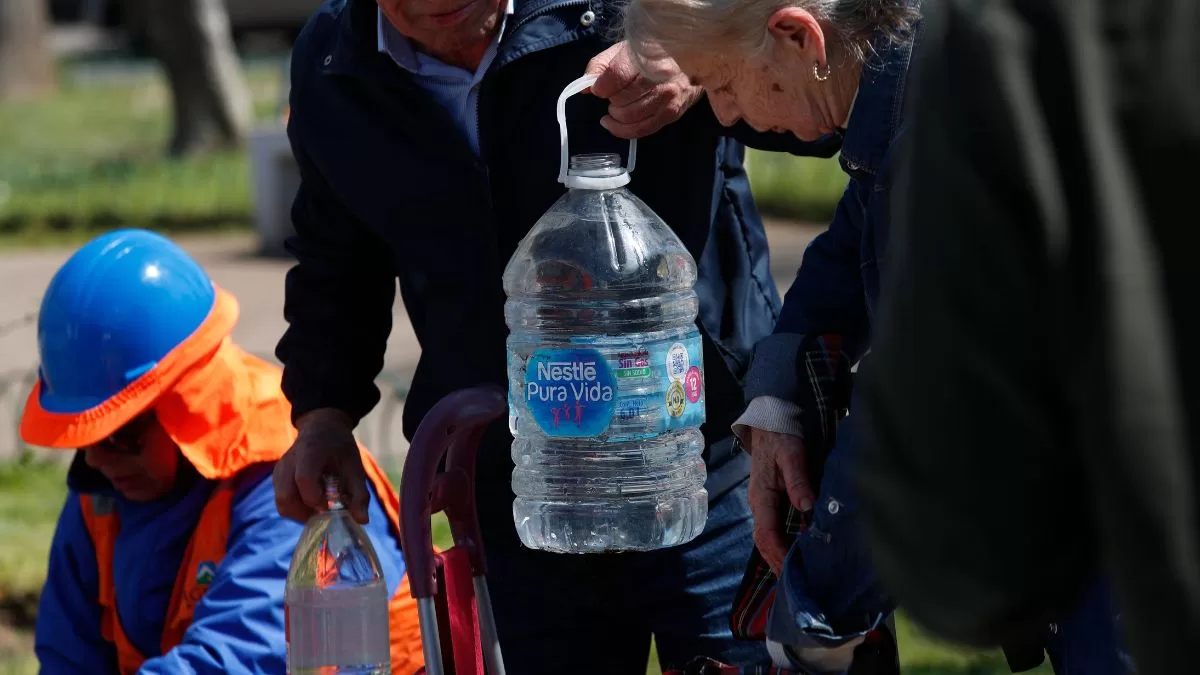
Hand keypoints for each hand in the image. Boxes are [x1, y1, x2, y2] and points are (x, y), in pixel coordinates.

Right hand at [273, 408, 370, 523]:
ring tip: (318, 508)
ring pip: (281, 502)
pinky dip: (295, 508)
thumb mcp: (355, 466)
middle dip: (304, 513)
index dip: (315, 498)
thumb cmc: (340, 448)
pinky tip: (311, 502)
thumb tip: (363, 521)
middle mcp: (290, 460)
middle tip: (323, 513)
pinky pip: (281, 500)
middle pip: (285, 496)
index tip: (329, 506)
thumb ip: (359, 493)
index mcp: (310, 452)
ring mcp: (280, 469)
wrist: (321, 429)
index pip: (304, 479)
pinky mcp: (277, 477)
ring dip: (299, 513)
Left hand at [584, 41, 703, 138]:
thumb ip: (601, 65)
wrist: (693, 61)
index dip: (601, 86)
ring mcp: (668, 97)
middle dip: (611, 99)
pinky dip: (622, 130)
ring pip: (629, 117)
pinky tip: (614, 123)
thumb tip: (585, 86)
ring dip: (616, 115)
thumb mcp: (625, 49)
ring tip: (615, 107)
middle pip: (621, 99)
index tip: (599, 87)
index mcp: (647, 55)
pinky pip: (641, 130)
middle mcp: (659, 77)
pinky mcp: (672, 113)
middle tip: (613, 94)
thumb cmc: (653, 53)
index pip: (615, 77)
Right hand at [746, 427, 814, 573]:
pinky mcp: (771, 502)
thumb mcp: (792, 455)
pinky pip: (773, 530)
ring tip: (794, 577)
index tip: (792, 571)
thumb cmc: (781, 437)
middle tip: (794, 585)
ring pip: (767, 538)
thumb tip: (806, 507)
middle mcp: (758, 504)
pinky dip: (781, 546)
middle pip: (763, 541)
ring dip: (777, 557)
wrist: (770, 422)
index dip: (779, 554)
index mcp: (761, 496)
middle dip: (776, 563)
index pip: (767, 533)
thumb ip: (798, 480)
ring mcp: (763, 504)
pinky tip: (794, 555)